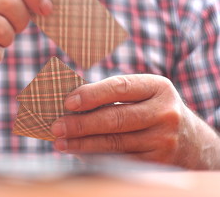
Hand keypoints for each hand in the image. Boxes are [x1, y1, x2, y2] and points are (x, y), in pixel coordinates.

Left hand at [51, 74, 219, 168]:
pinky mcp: (159, 162)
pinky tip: (80, 154)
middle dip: (81, 124)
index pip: (119, 87)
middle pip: (115, 119)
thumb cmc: (153, 110)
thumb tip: (71, 104)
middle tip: (56, 127)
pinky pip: (121, 160)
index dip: (91, 94)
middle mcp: (164, 112)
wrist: (191, 140)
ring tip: (61, 143)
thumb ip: (113, 95)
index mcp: (158, 87)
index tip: (67, 102)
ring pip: (115, 143)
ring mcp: (164, 140)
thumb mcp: (143, 95)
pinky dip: (97, 157)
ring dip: (83, 144)